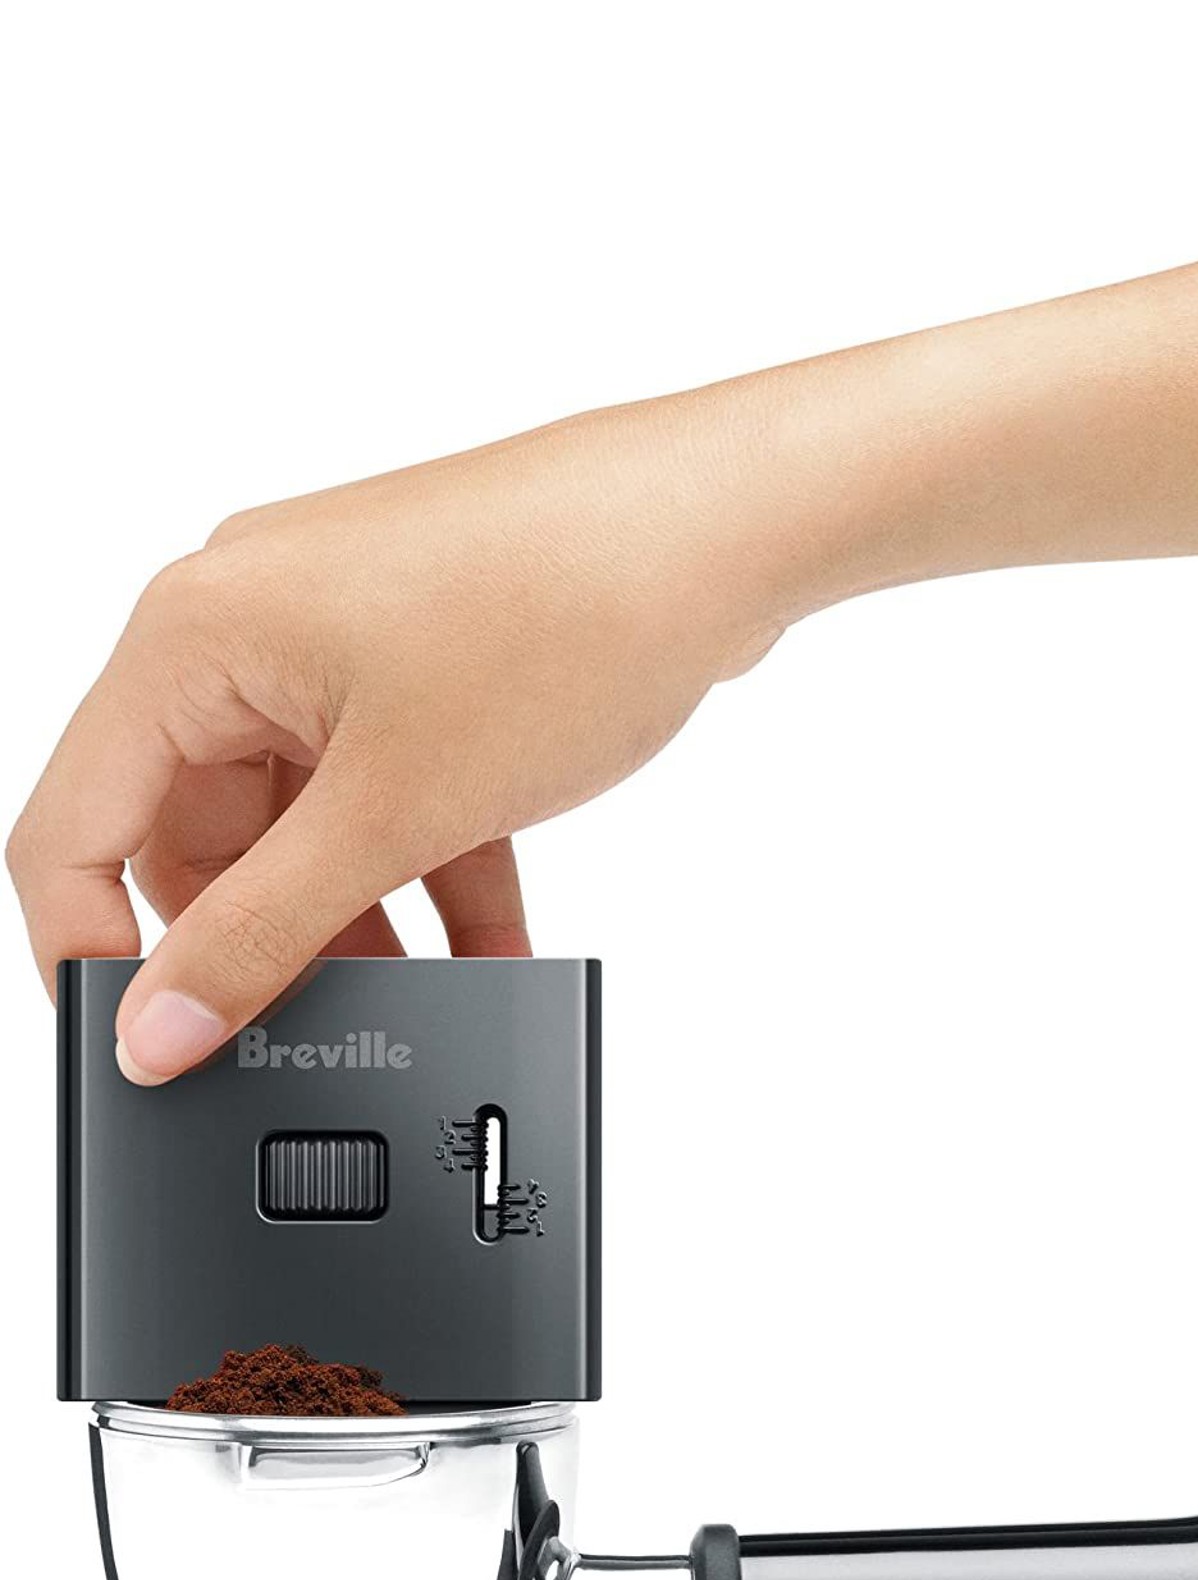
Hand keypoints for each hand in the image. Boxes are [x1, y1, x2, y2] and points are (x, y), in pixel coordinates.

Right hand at [7, 389, 807, 1081]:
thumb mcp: (396, 808)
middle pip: (197, 827)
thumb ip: (267, 930)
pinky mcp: (433, 656)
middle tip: (312, 1029)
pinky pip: (395, 785)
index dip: (92, 950)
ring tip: (417, 996)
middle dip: (259, 936)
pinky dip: (432, 865)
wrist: (730, 525)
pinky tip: (487, 946)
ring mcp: (348, 638)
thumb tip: (162, 1025)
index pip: (75, 824)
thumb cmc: (566, 611)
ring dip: (356, 910)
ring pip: (307, 815)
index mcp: (193, 636)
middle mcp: (252, 624)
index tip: (146, 1044)